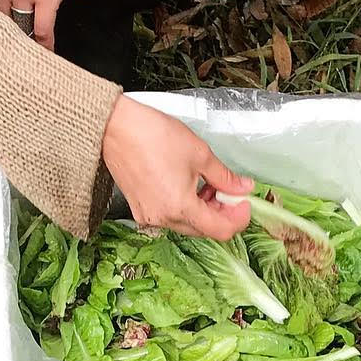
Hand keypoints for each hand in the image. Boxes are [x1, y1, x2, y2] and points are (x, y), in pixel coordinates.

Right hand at [102, 97, 253, 239]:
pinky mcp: (141, 210)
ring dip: (204, 210)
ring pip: (188, 224)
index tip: (244, 203)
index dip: (238, 219)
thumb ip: (225, 177)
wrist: (117, 129)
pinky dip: (185, 207)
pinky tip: (189, 187)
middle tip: (230, 191)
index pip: (221, 230)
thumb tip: (242, 187)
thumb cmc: (154, 136)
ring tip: (208, 184)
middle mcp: (163, 219)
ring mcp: (149, 217)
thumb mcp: (200, 154)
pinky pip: (170, 217)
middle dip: (222, 213)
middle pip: (204, 230)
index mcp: (180, 207)